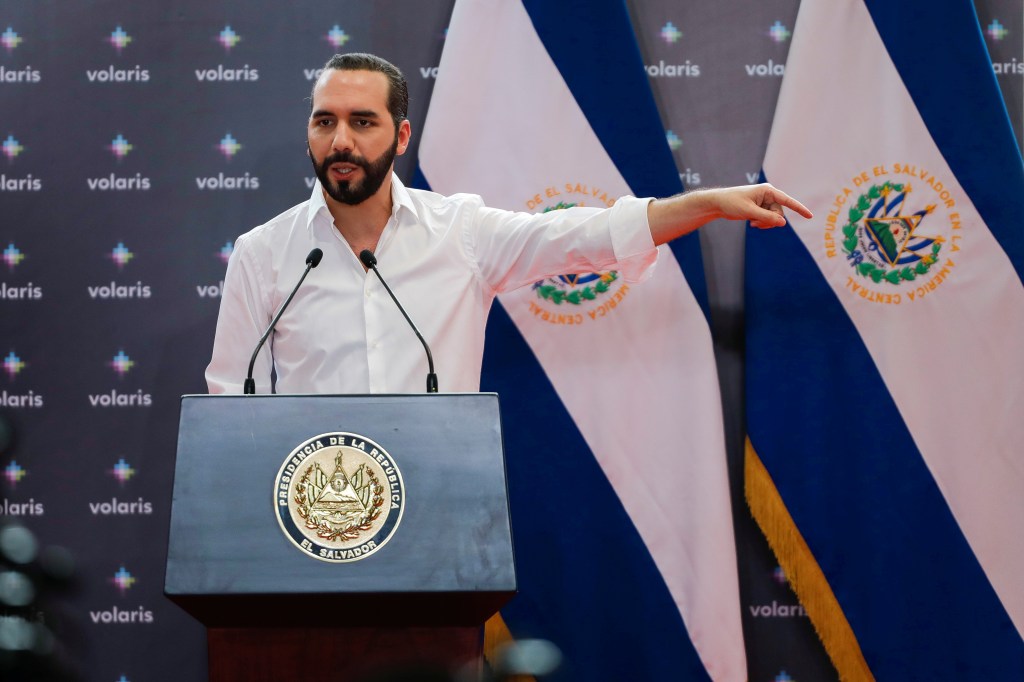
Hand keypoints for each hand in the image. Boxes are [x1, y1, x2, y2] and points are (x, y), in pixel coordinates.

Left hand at [648, 183, 812, 244]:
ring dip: (765, 224)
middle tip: (756, 224)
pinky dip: (762, 223)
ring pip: (774, 218)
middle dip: (770, 221)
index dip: (799, 209)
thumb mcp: (749, 212)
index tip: (810, 216)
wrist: (718, 204)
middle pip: (779, 213)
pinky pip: (768, 219)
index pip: (787, 200)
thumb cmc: (731, 203)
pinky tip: (752, 223)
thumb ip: (767, 218)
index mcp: (768, 190)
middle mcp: (768, 195)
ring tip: (752, 224)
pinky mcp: (760, 208)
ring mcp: (765, 202)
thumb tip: (783, 223)